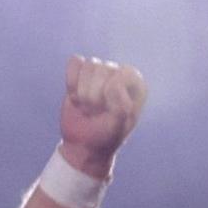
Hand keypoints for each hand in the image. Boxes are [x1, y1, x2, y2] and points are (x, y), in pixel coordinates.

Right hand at [57, 56, 147, 176]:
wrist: (84, 145)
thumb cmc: (106, 136)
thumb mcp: (118, 127)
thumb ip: (122, 107)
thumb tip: (113, 84)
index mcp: (136, 84)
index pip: (121, 74)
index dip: (110, 93)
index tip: (109, 110)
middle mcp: (120, 74)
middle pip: (102, 68)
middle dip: (93, 95)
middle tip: (96, 112)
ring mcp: (100, 72)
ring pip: (88, 65)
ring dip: (82, 91)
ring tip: (88, 106)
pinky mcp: (82, 73)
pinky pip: (75, 62)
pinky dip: (71, 82)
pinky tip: (76, 96)